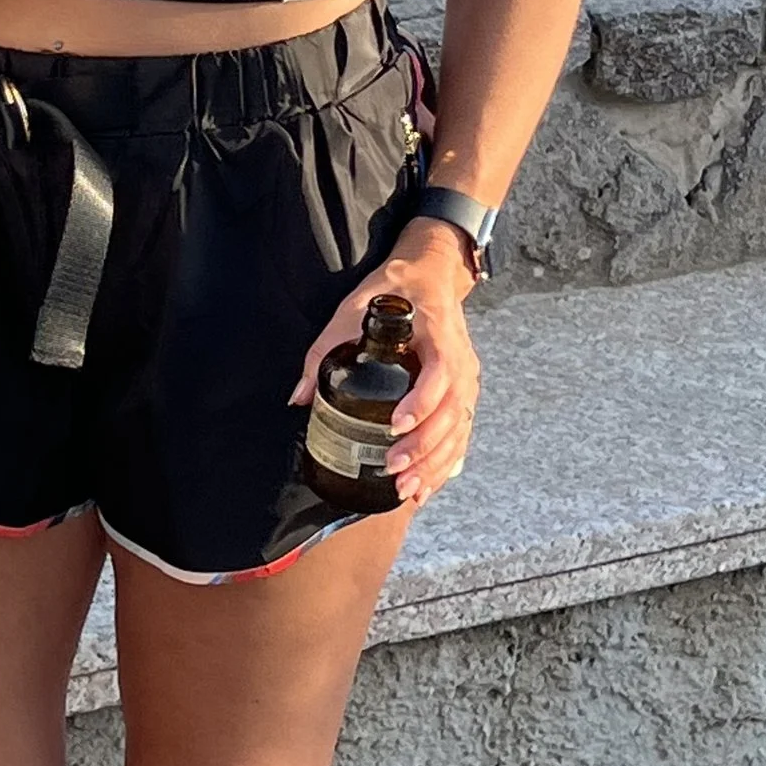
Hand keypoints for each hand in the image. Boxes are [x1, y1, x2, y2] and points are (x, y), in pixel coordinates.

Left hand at [289, 218, 482, 505]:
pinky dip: (446, 463)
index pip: (440, 373)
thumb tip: (298, 398)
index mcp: (438, 335)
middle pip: (453, 412)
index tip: (395, 425)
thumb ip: (325, 350)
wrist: (431, 276)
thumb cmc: (394, 290)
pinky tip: (427, 486)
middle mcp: (461, 361)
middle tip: (394, 469)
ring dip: (436, 464)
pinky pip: (462, 435)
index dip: (421, 402)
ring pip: (460, 429)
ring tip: (408, 489)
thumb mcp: (352, 309)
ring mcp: (468, 380)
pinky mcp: (464, 394)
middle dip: (425, 447)